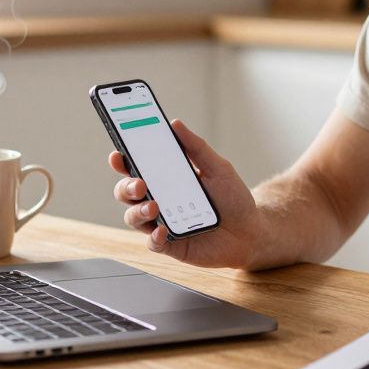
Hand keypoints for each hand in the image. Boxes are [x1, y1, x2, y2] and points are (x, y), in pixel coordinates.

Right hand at [108, 119, 262, 267]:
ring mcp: (162, 223)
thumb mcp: (218, 168)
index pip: (136, 168)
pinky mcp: (170, 245)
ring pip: (133, 217)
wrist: (251, 231)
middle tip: (139, 184)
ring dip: (138, 211)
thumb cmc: (233, 198)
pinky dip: (154, 237)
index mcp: (166, 179)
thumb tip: (175, 124)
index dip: (122, 161)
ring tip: (154, 206)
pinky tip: (163, 231)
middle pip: (127, 192)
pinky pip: (153, 243)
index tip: (117, 155)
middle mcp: (159, 200)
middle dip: (126, 187)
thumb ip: (196, 148)